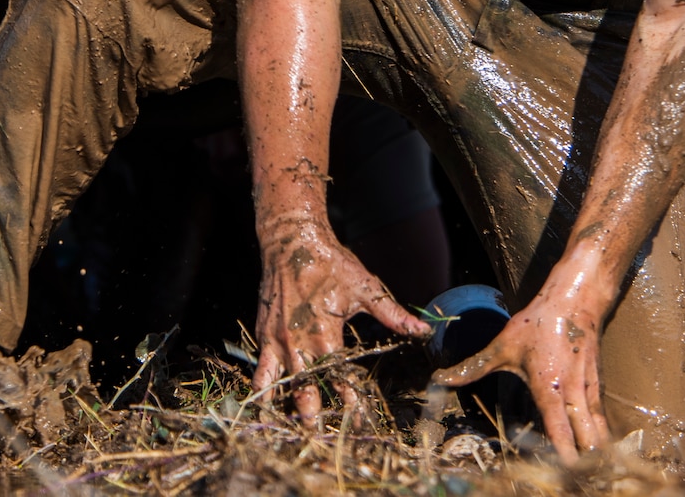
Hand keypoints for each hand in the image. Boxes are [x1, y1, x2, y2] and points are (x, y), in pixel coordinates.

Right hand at [252, 216, 430, 417]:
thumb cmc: (330, 263)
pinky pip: (260, 373)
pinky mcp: (264, 337)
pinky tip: (264, 409)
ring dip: (289, 411)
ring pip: (281, 387)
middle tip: (324, 441)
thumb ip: (393, 314)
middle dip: (317, 418)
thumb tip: (424, 330)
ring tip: (296, 433)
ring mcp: (277, 342)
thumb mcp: (365, 287)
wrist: (290, 242)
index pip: (340, 379)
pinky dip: (262, 392)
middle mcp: (298, 343)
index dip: (352, 403)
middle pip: (307, 392)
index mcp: (325, 334)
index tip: (361, 422)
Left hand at [432, 291, 607, 461]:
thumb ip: (473, 367)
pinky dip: (602, 435)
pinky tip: (600, 451)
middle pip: (588, 436)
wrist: (575, 300)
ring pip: (600, 430)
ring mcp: (589, 389)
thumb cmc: (537, 323)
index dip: (564, 453)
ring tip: (594, 474)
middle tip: (578, 479)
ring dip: (597, 452)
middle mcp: (573, 391)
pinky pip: (602, 417)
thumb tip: (440, 378)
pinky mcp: (598, 385)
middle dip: (586, 461)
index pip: (559, 427)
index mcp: (549, 386)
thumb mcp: (502, 345)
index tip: (567, 472)